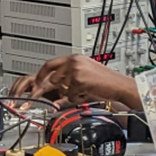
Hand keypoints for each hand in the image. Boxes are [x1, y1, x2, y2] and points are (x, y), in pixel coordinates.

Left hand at [9, 54, 139, 108]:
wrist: (119, 85)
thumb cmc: (106, 82)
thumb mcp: (86, 73)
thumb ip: (69, 76)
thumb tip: (54, 85)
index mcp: (75, 58)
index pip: (50, 64)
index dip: (41, 75)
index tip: (35, 83)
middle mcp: (74, 62)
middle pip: (53, 77)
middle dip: (50, 89)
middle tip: (50, 95)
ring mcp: (76, 70)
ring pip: (61, 88)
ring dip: (70, 94)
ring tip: (85, 90)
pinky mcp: (79, 80)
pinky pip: (70, 95)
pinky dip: (77, 97)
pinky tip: (88, 92)